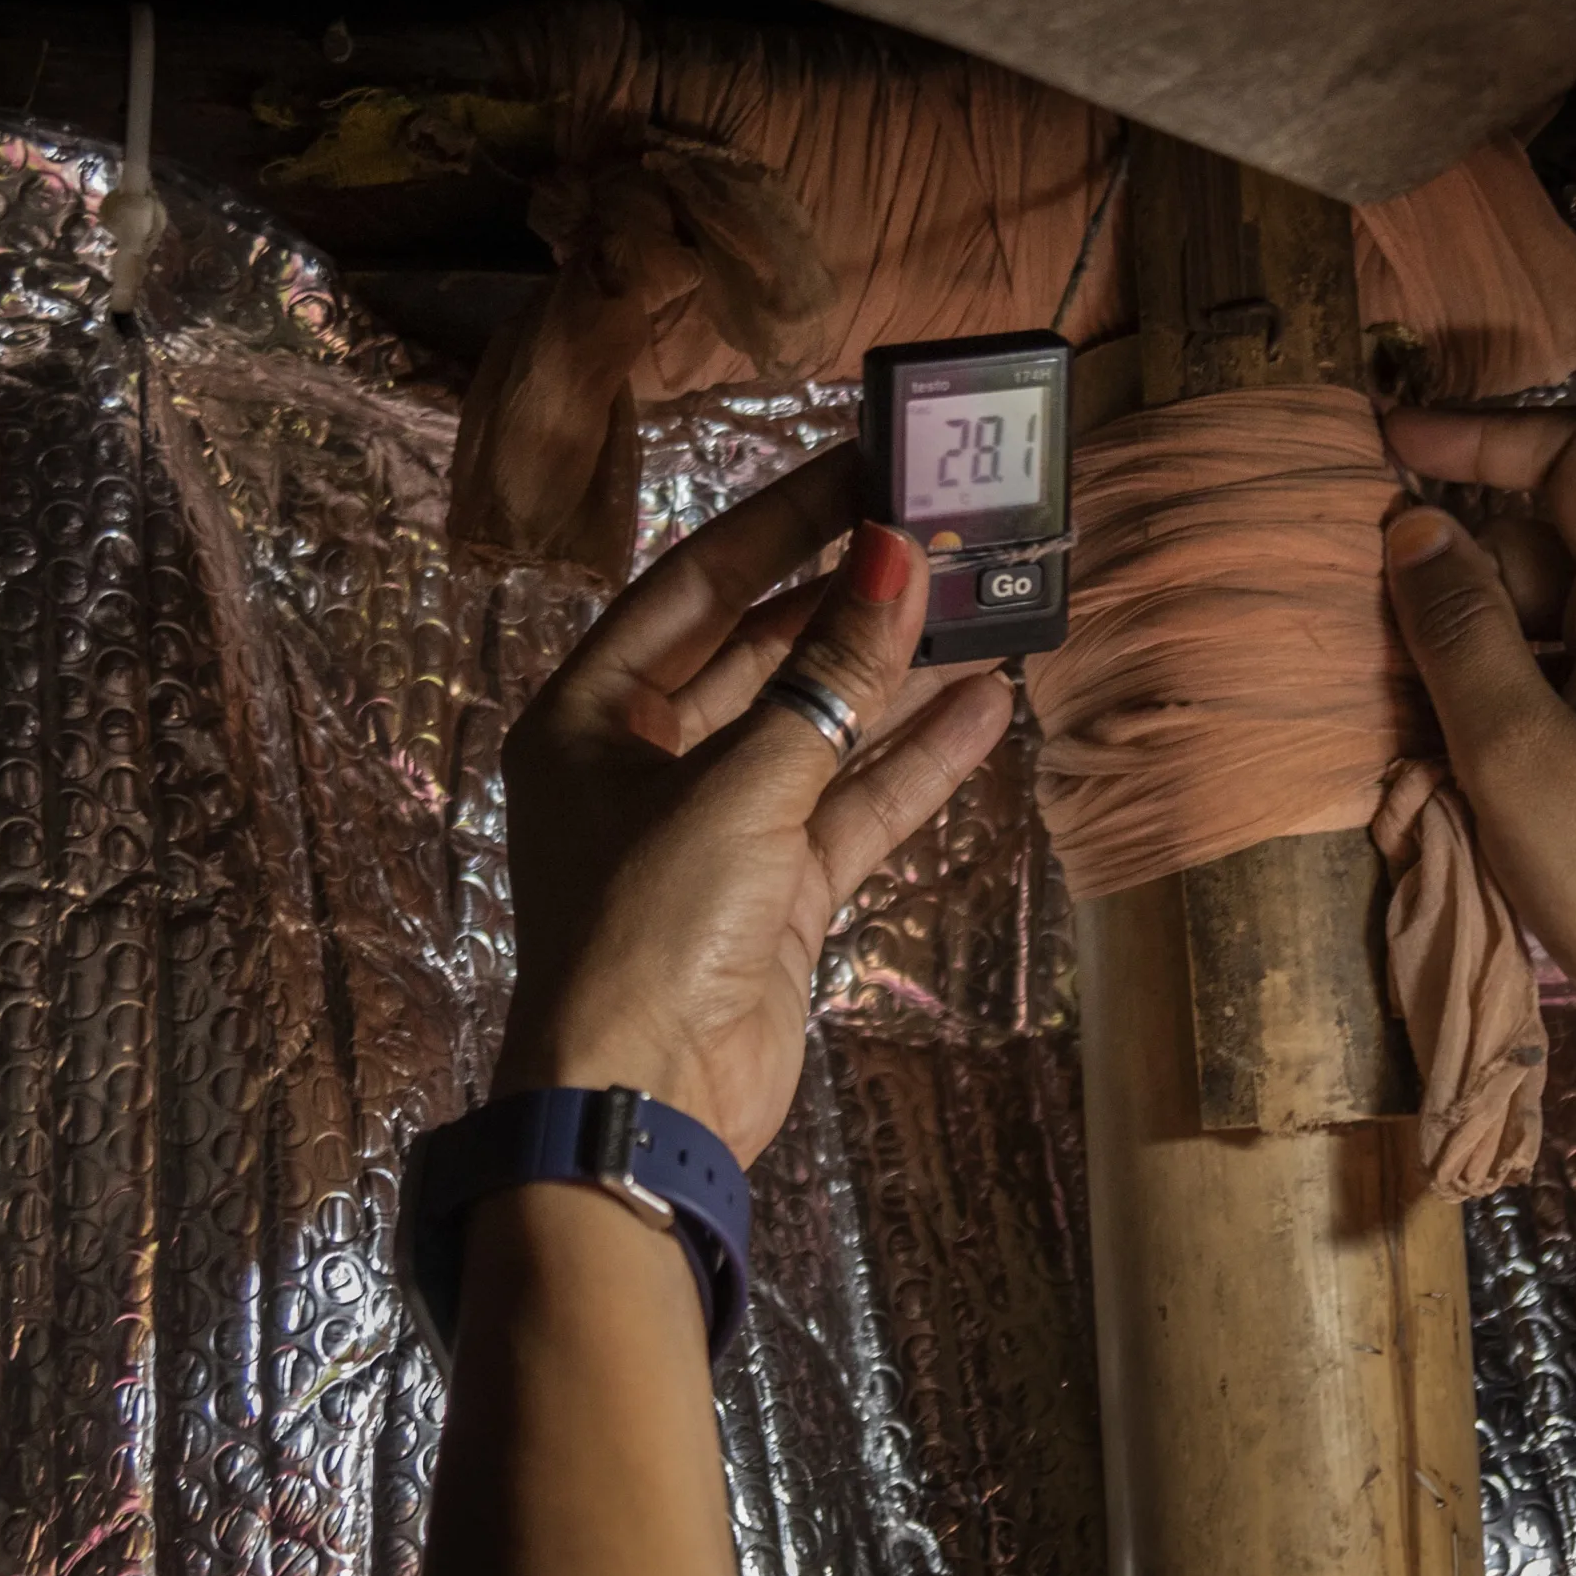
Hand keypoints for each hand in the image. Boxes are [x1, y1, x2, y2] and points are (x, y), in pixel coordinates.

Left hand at [497, 441, 1013, 1164]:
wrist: (645, 1108)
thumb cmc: (649, 926)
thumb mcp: (741, 782)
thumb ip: (827, 674)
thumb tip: (896, 554)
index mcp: (590, 713)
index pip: (696, 584)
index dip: (782, 523)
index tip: (864, 467)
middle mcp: (646, 759)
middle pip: (763, 651)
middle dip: (852, 601)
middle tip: (942, 536)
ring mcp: (718, 827)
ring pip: (819, 728)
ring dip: (896, 678)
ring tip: (984, 610)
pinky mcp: (777, 892)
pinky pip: (852, 805)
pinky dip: (913, 762)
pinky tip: (985, 708)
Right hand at [1379, 406, 1575, 1080]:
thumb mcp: (1515, 753)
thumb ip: (1460, 632)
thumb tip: (1413, 527)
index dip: (1483, 435)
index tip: (1390, 445)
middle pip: (1557, 545)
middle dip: (1459, 567)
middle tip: (1368, 625)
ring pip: (1563, 620)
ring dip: (1477, 643)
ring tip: (1401, 709)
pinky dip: (1513, 692)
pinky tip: (1461, 759)